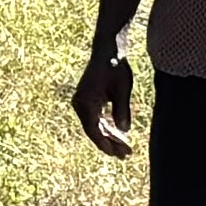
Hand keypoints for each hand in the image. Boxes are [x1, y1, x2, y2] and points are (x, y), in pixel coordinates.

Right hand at [72, 44, 136, 160]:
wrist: (108, 50)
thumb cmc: (115, 67)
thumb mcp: (122, 90)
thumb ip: (121, 110)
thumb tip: (123, 131)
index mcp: (85, 102)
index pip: (93, 130)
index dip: (105, 144)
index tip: (117, 154)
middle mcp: (80, 104)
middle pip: (94, 129)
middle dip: (110, 143)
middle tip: (126, 155)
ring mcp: (83, 101)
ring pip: (95, 125)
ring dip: (109, 136)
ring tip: (124, 148)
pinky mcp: (89, 99)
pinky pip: (96, 117)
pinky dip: (106, 126)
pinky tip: (117, 133)